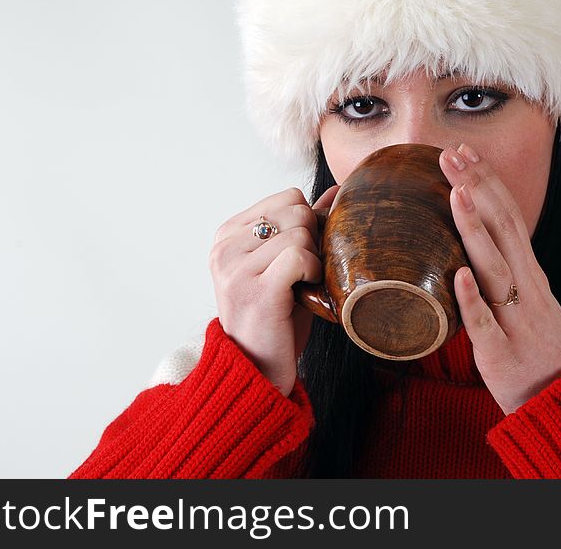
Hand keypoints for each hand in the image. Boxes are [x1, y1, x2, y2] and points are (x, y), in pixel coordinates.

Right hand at [209, 185, 340, 396]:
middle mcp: (224, 247)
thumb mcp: (284, 265)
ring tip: (301, 286)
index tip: (300, 257)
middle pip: (296, 210)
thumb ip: (303, 226)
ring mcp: (235, 267)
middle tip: (304, 274)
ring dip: (314, 260)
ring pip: (300, 232)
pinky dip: (312, 272)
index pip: (288, 197)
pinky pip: (299, 255)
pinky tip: (305, 291)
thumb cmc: (274, 318)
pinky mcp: (255, 288)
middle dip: (313, 240)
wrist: (256, 369)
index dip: (308, 224)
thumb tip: (336, 192)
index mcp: (227, 235)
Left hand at [438, 143, 560, 414]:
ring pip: (494, 268)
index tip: (465, 152)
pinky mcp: (501, 353)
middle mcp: (528, 288)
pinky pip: (485, 324)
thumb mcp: (528, 300)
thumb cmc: (537, 350)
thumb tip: (474, 244)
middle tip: (451, 154)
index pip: (510, 217)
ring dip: (475, 230)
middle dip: (478, 188)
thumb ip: (506, 271)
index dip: (488, 182)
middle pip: (503, 229)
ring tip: (456, 195)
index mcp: (531, 274)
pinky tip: (458, 275)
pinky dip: (473, 300)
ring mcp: (516, 319)